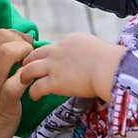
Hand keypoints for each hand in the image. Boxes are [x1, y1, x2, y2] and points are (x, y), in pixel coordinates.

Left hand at [9, 32, 126, 102]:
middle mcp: (58, 50)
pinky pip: (36, 87)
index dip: (49, 55)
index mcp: (70, 40)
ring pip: (29, 69)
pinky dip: (33, 92)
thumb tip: (92, 58)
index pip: (54, 47)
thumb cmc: (114, 61)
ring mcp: (54, 66)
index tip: (49, 61)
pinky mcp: (54, 82)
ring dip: (24, 75)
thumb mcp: (98, 48)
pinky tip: (34, 97)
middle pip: (35, 53)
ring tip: (23, 81)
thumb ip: (89, 52)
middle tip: (26, 67)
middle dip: (29, 60)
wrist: (111, 68)